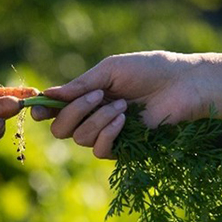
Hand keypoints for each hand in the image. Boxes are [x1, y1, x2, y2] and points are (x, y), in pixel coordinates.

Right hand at [32, 51, 204, 157]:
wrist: (182, 85)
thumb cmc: (148, 70)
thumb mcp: (110, 71)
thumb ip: (79, 85)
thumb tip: (47, 94)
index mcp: (85, 96)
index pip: (54, 110)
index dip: (42, 111)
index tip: (39, 109)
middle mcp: (91, 117)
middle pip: (60, 129)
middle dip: (73, 113)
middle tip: (97, 96)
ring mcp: (106, 134)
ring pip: (79, 138)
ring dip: (98, 119)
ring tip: (122, 105)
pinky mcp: (123, 149)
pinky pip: (100, 150)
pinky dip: (108, 134)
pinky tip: (123, 120)